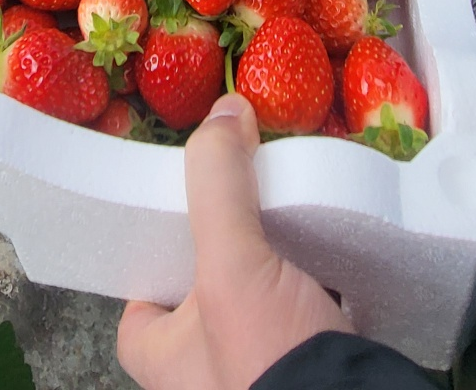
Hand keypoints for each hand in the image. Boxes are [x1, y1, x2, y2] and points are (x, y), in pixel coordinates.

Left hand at [119, 94, 350, 389]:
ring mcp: (263, 373)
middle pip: (204, 298)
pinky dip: (319, 288)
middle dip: (224, 256)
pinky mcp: (313, 369)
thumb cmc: (273, 364)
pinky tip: (335, 257)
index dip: (152, 267)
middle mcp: (209, 376)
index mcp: (168, 365)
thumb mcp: (233, 265)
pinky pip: (307, 321)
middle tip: (242, 208)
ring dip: (276, 270)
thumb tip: (223, 112)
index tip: (174, 219)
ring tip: (290, 222)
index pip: (139, 312)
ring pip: (259, 306)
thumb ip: (219, 185)